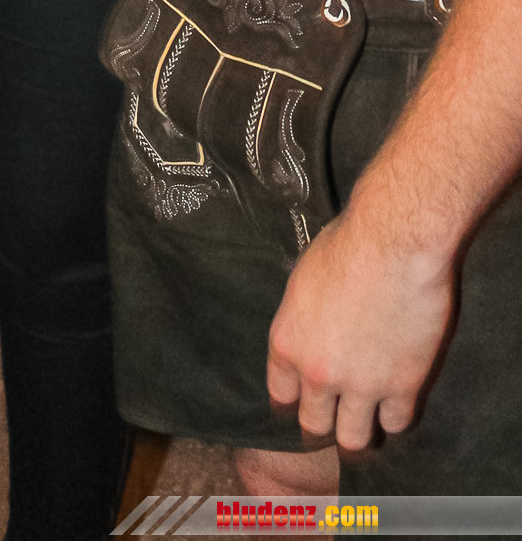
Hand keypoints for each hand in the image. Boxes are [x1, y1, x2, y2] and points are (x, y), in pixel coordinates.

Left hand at [266, 203, 455, 450]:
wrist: (394, 243)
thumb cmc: (346, 245)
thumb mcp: (303, 279)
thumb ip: (302, 318)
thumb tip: (309, 330)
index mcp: (287, 342)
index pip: (280, 395)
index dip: (294, 400)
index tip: (304, 401)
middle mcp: (317, 373)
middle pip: (314, 425)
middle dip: (325, 420)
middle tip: (338, 413)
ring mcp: (361, 385)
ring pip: (354, 439)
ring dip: (360, 428)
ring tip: (367, 417)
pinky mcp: (402, 387)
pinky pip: (396, 423)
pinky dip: (396, 414)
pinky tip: (398, 399)